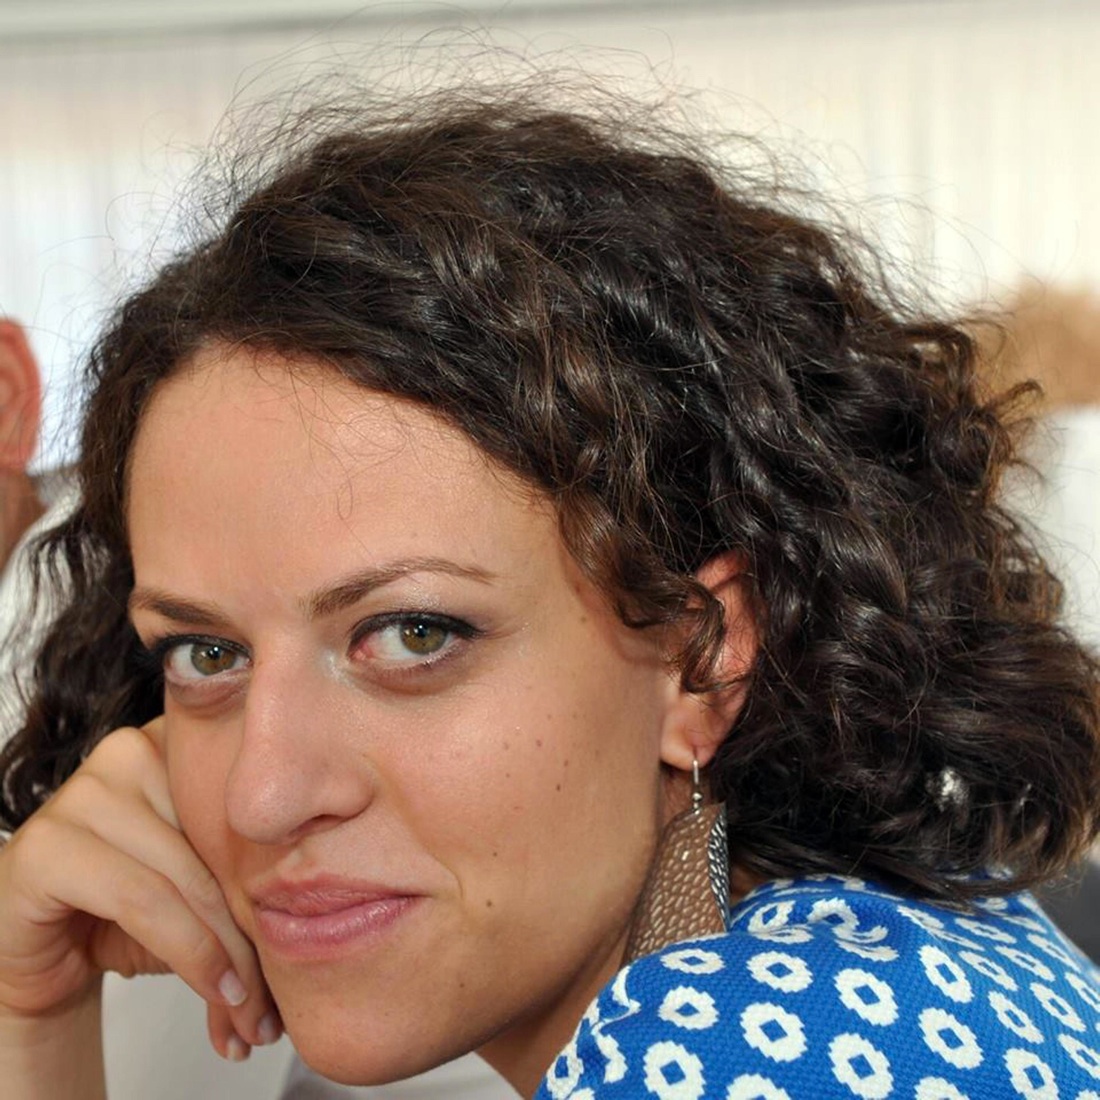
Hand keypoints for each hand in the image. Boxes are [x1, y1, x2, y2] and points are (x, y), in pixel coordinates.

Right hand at [0, 720, 279, 1060]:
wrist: (43, 951)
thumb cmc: (130, 910)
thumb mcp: (206, 881)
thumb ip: (254, 867)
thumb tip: (338, 890)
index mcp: (177, 739)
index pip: (251, 792)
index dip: (288, 865)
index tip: (313, 927)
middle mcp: (128, 750)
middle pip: (223, 836)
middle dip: (257, 922)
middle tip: (284, 988)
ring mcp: (80, 790)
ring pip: (187, 874)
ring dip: (228, 951)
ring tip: (254, 1001)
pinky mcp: (45, 845)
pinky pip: (141, 899)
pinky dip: (188, 951)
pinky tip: (216, 986)